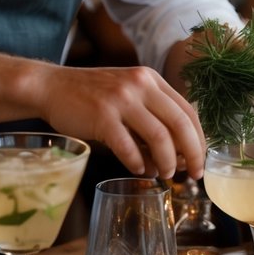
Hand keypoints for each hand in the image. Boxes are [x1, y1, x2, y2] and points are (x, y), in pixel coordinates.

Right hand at [32, 62, 205, 180]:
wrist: (52, 86)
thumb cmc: (91, 97)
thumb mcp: (127, 94)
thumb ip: (150, 116)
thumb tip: (175, 156)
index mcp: (151, 79)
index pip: (188, 110)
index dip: (199, 139)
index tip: (201, 160)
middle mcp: (140, 84)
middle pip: (180, 124)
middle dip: (192, 154)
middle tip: (193, 175)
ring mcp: (121, 99)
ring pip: (159, 137)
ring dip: (166, 162)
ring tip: (164, 175)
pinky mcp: (102, 116)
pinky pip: (128, 146)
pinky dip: (137, 163)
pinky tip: (139, 171)